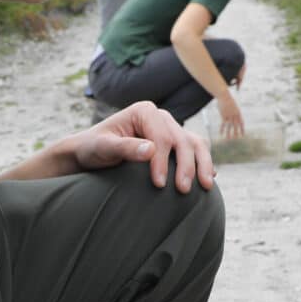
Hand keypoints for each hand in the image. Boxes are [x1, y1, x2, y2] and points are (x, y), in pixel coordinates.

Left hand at [69, 100, 215, 191]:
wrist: (91, 153)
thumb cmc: (94, 148)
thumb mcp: (103, 148)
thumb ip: (125, 148)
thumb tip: (151, 150)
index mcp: (144, 111)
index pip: (162, 137)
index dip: (163, 160)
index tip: (159, 183)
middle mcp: (161, 117)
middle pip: (182, 140)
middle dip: (186, 165)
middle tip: (183, 190)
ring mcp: (170, 129)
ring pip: (195, 143)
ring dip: (203, 164)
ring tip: (206, 186)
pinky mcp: (174, 143)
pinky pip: (195, 150)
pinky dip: (203, 163)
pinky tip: (209, 179)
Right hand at [215, 91, 245, 140]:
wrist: (224, 96)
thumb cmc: (228, 99)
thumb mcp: (233, 105)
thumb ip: (234, 111)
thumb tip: (233, 115)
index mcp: (238, 113)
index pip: (241, 122)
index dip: (242, 129)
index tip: (243, 134)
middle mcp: (234, 115)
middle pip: (236, 125)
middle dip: (236, 132)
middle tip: (236, 138)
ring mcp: (229, 115)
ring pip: (229, 126)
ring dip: (229, 133)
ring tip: (229, 139)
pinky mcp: (223, 115)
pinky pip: (223, 124)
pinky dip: (222, 129)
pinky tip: (221, 133)